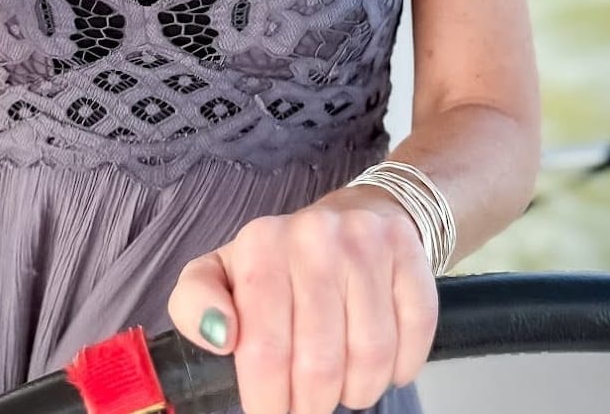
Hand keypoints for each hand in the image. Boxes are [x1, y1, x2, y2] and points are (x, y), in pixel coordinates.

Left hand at [168, 184, 438, 413]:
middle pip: (319, 363)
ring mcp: (365, 240)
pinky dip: (399, 366)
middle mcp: (313, 235)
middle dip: (312, 405)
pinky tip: (381, 363)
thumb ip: (195, 304)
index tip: (272, 412)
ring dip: (357, 390)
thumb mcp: (223, 274)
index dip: (268, 401)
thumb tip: (219, 336)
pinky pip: (413, 334)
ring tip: (343, 385)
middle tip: (308, 406)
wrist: (354, 216)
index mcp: (260, 244)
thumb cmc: (283, 262)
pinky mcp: (408, 251)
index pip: (263, 350)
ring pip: (370, 355)